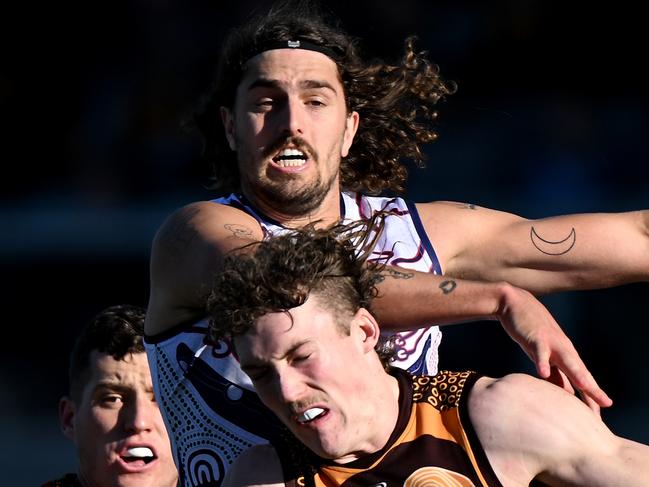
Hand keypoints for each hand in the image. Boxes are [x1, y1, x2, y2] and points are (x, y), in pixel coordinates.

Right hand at [496, 284, 611, 411]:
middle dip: (593, 390)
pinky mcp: (536, 337)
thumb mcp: (544, 355)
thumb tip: (565, 394)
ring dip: (578, 375)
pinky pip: (540, 351)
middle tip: (604, 406)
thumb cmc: (530, 332)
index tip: (598, 418)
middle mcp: (563, 350)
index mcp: (565, 357)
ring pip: (567, 361)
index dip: (590, 397)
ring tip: (589, 389)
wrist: (515, 304)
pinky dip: (542, 361)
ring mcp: (551, 343)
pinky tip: (543, 373)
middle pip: (580, 373)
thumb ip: (553, 373)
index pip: (581, 381)